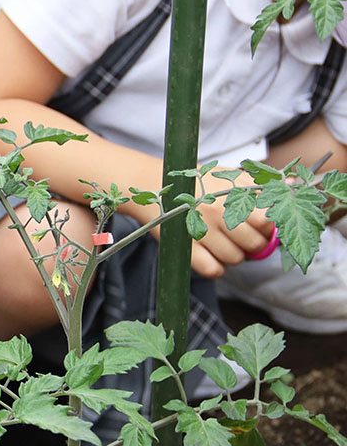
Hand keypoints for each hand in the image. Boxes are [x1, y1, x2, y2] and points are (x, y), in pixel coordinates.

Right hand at [145, 168, 272, 278]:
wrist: (152, 184)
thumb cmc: (197, 182)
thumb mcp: (228, 176)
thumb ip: (261, 183)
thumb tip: (293, 184)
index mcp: (231, 193)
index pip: (266, 222)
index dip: (268, 229)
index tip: (260, 227)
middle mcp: (217, 211)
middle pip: (253, 245)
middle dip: (252, 245)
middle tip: (240, 237)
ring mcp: (200, 229)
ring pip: (234, 259)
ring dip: (233, 256)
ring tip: (223, 243)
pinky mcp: (183, 246)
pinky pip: (212, 270)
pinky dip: (216, 267)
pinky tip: (211, 256)